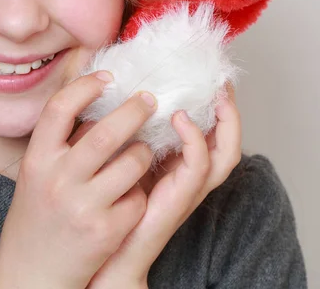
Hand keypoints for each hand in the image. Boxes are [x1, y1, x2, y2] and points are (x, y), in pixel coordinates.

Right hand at [0, 72, 156, 288]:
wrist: (31, 274)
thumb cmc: (36, 215)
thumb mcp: (36, 172)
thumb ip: (60, 142)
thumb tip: (96, 102)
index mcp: (36, 159)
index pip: (59, 108)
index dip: (86, 85)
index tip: (108, 77)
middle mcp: (57, 179)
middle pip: (106, 132)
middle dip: (135, 110)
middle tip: (149, 100)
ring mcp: (83, 207)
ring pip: (132, 161)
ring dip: (144, 150)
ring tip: (143, 148)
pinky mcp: (105, 232)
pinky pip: (138, 197)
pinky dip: (140, 190)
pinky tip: (133, 192)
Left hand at [72, 82, 241, 287]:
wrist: (101, 253)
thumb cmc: (102, 201)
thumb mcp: (112, 157)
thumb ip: (120, 130)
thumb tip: (110, 88)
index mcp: (175, 164)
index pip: (208, 132)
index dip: (215, 105)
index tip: (206, 75)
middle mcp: (186, 176)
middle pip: (226, 141)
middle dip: (229, 110)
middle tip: (221, 82)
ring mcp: (185, 189)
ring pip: (224, 154)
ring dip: (224, 122)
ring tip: (216, 96)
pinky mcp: (176, 199)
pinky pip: (198, 168)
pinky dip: (195, 141)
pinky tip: (180, 118)